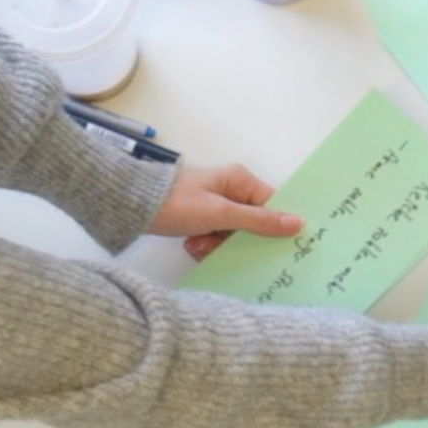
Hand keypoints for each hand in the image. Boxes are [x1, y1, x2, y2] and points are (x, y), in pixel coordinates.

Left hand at [150, 164, 302, 259]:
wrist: (129, 205)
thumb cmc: (177, 204)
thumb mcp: (220, 214)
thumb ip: (258, 221)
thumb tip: (298, 223)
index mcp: (239, 180)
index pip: (272, 204)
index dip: (276, 226)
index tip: (280, 248)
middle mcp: (229, 188)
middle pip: (251, 222)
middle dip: (237, 239)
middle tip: (220, 245)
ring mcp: (213, 202)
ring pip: (232, 233)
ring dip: (218, 244)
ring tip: (198, 244)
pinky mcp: (199, 215)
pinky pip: (214, 235)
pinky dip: (205, 243)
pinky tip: (191, 243)